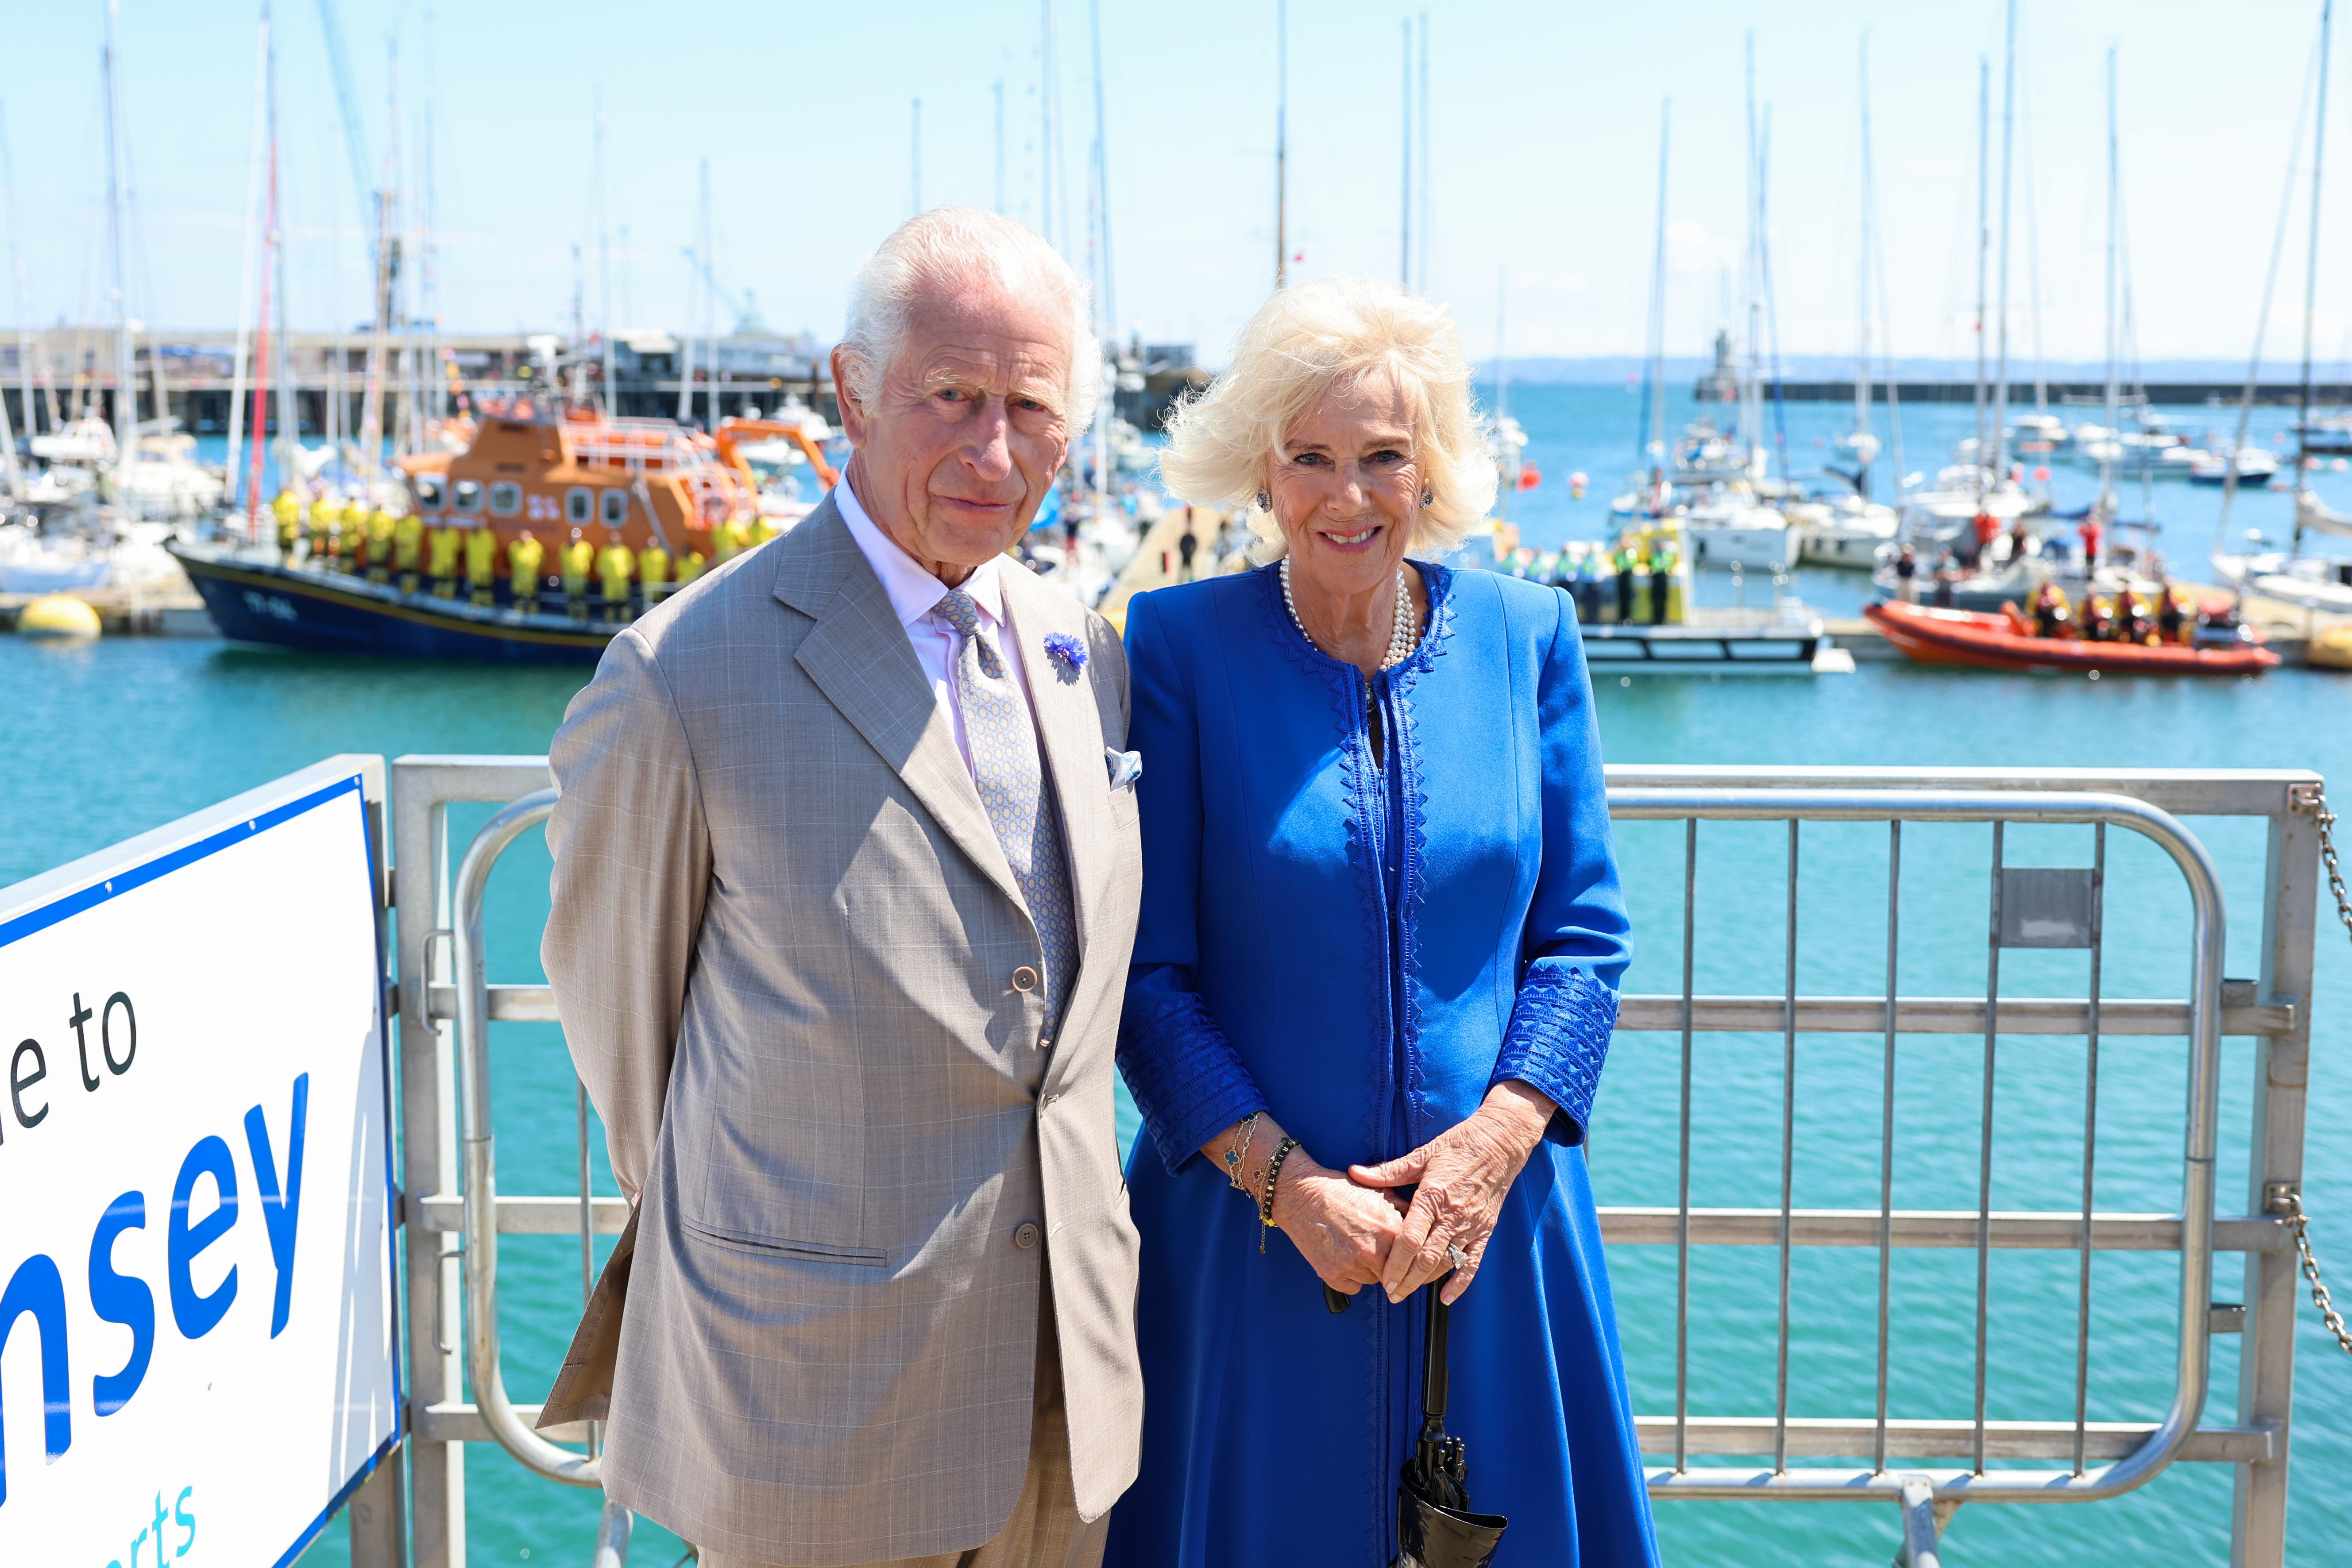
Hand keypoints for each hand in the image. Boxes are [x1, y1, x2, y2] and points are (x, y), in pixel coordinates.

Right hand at [1271, 1153, 1406, 1295]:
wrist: (1301, 1194)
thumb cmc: (1338, 1191)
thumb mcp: (1378, 1192)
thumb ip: (1403, 1211)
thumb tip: (1422, 1225)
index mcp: (1389, 1229)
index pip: (1413, 1257)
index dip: (1410, 1257)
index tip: (1409, 1259)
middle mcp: (1373, 1250)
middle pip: (1396, 1273)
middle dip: (1391, 1265)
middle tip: (1381, 1255)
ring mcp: (1351, 1265)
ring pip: (1374, 1280)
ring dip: (1370, 1270)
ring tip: (1356, 1248)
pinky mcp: (1333, 1275)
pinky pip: (1353, 1287)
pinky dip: (1350, 1277)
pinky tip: (1344, 1257)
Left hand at [1351, 1082, 1554, 1305]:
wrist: (1500, 1142)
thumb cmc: (1458, 1145)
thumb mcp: (1421, 1155)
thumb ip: (1388, 1171)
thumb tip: (1356, 1173)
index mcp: (1432, 1196)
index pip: (1410, 1239)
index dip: (1395, 1263)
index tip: (1382, 1278)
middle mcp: (1452, 1215)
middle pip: (1426, 1257)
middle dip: (1407, 1279)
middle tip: (1391, 1294)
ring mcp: (1470, 1224)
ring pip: (1447, 1262)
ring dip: (1426, 1282)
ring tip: (1407, 1293)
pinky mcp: (1485, 1229)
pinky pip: (1473, 1261)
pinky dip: (1461, 1282)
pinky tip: (1447, 1297)